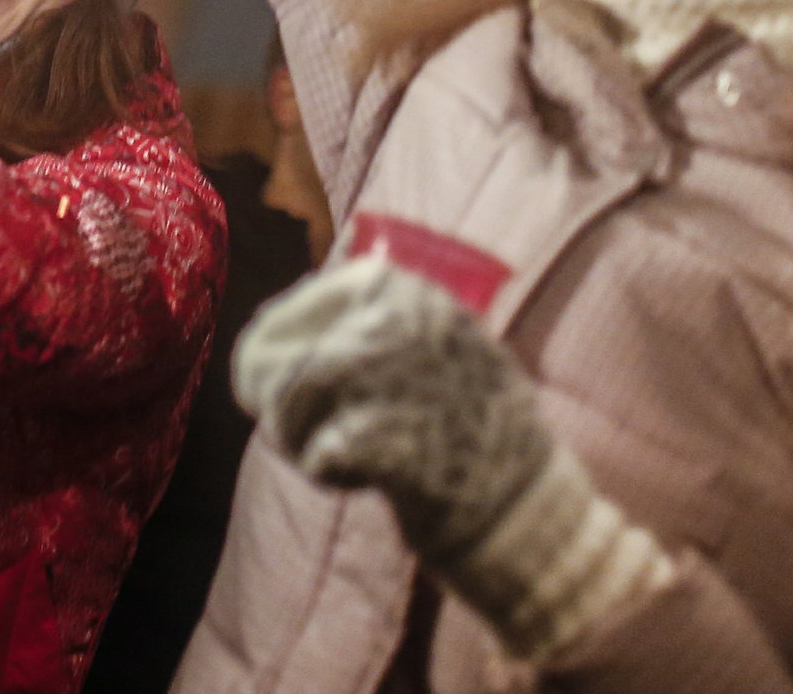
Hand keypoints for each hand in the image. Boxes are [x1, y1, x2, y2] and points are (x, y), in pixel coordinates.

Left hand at [235, 255, 550, 561]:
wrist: (524, 502)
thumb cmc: (467, 425)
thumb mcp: (430, 340)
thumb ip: (364, 322)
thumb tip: (268, 333)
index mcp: (404, 289)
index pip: (295, 308)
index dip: (270, 351)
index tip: (271, 386)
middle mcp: (398, 318)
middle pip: (282, 355)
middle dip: (275, 401)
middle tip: (293, 435)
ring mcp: (396, 375)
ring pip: (290, 399)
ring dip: (296, 437)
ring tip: (327, 455)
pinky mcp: (393, 439)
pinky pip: (319, 452)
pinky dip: (326, 472)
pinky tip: (361, 480)